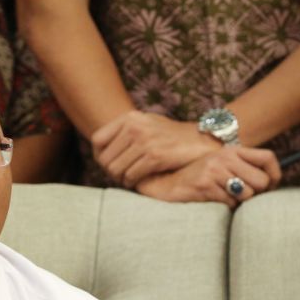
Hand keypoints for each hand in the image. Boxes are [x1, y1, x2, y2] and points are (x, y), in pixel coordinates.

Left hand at [91, 111, 219, 187]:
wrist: (201, 141)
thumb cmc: (171, 136)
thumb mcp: (146, 124)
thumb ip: (124, 132)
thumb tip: (99, 150)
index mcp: (130, 118)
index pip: (97, 140)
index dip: (99, 155)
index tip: (108, 163)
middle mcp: (135, 127)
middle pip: (105, 158)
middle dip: (111, 171)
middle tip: (121, 175)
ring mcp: (144, 141)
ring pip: (115, 170)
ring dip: (121, 178)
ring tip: (129, 178)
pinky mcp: (154, 156)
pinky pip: (130, 176)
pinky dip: (132, 182)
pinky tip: (138, 181)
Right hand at [136, 145, 281, 207]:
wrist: (164, 184)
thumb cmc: (196, 179)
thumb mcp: (219, 166)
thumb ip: (241, 169)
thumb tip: (270, 184)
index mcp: (231, 150)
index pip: (267, 157)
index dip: (275, 175)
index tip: (270, 187)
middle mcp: (224, 157)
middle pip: (261, 181)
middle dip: (255, 194)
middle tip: (243, 198)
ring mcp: (214, 170)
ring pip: (246, 195)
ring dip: (238, 202)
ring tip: (223, 199)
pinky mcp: (205, 185)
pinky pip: (229, 203)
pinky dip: (224, 207)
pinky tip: (212, 202)